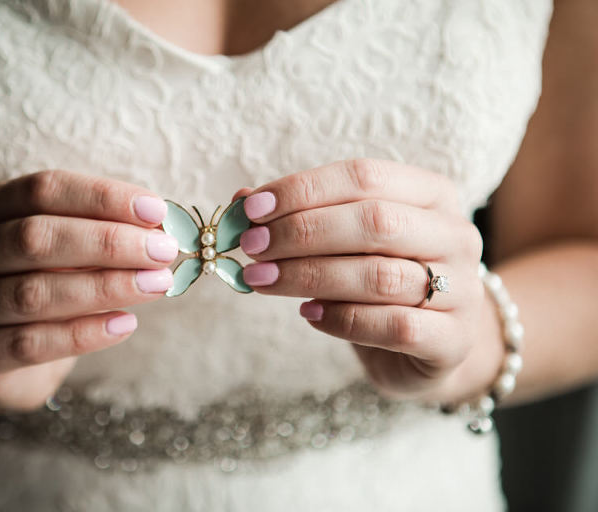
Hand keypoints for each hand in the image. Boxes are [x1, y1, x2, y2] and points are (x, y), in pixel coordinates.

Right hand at [0, 171, 177, 409]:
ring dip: (104, 287)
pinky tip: (125, 325)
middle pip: (36, 238)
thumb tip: (159, 230)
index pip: (44, 191)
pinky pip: (29, 343)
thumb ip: (97, 236)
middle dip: (108, 242)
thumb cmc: (35, 289)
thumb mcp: (59, 253)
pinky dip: (83, 333)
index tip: (156, 212)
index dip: (102, 197)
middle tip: (162, 252)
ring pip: (34, 293)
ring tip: (155, 285)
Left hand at [238, 159, 503, 401]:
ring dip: (311, 276)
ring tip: (262, 280)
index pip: (364, 176)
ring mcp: (462, 289)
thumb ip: (302, 216)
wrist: (437, 341)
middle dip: (302, 232)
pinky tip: (308, 314)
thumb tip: (240, 203)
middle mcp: (454, 234)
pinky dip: (343, 320)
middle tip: (252, 247)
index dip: (303, 190)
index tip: (251, 210)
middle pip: (375, 222)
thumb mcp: (347, 240)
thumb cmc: (382, 278)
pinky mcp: (453, 340)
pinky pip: (395, 326)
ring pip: (380, 276)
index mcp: (431, 194)